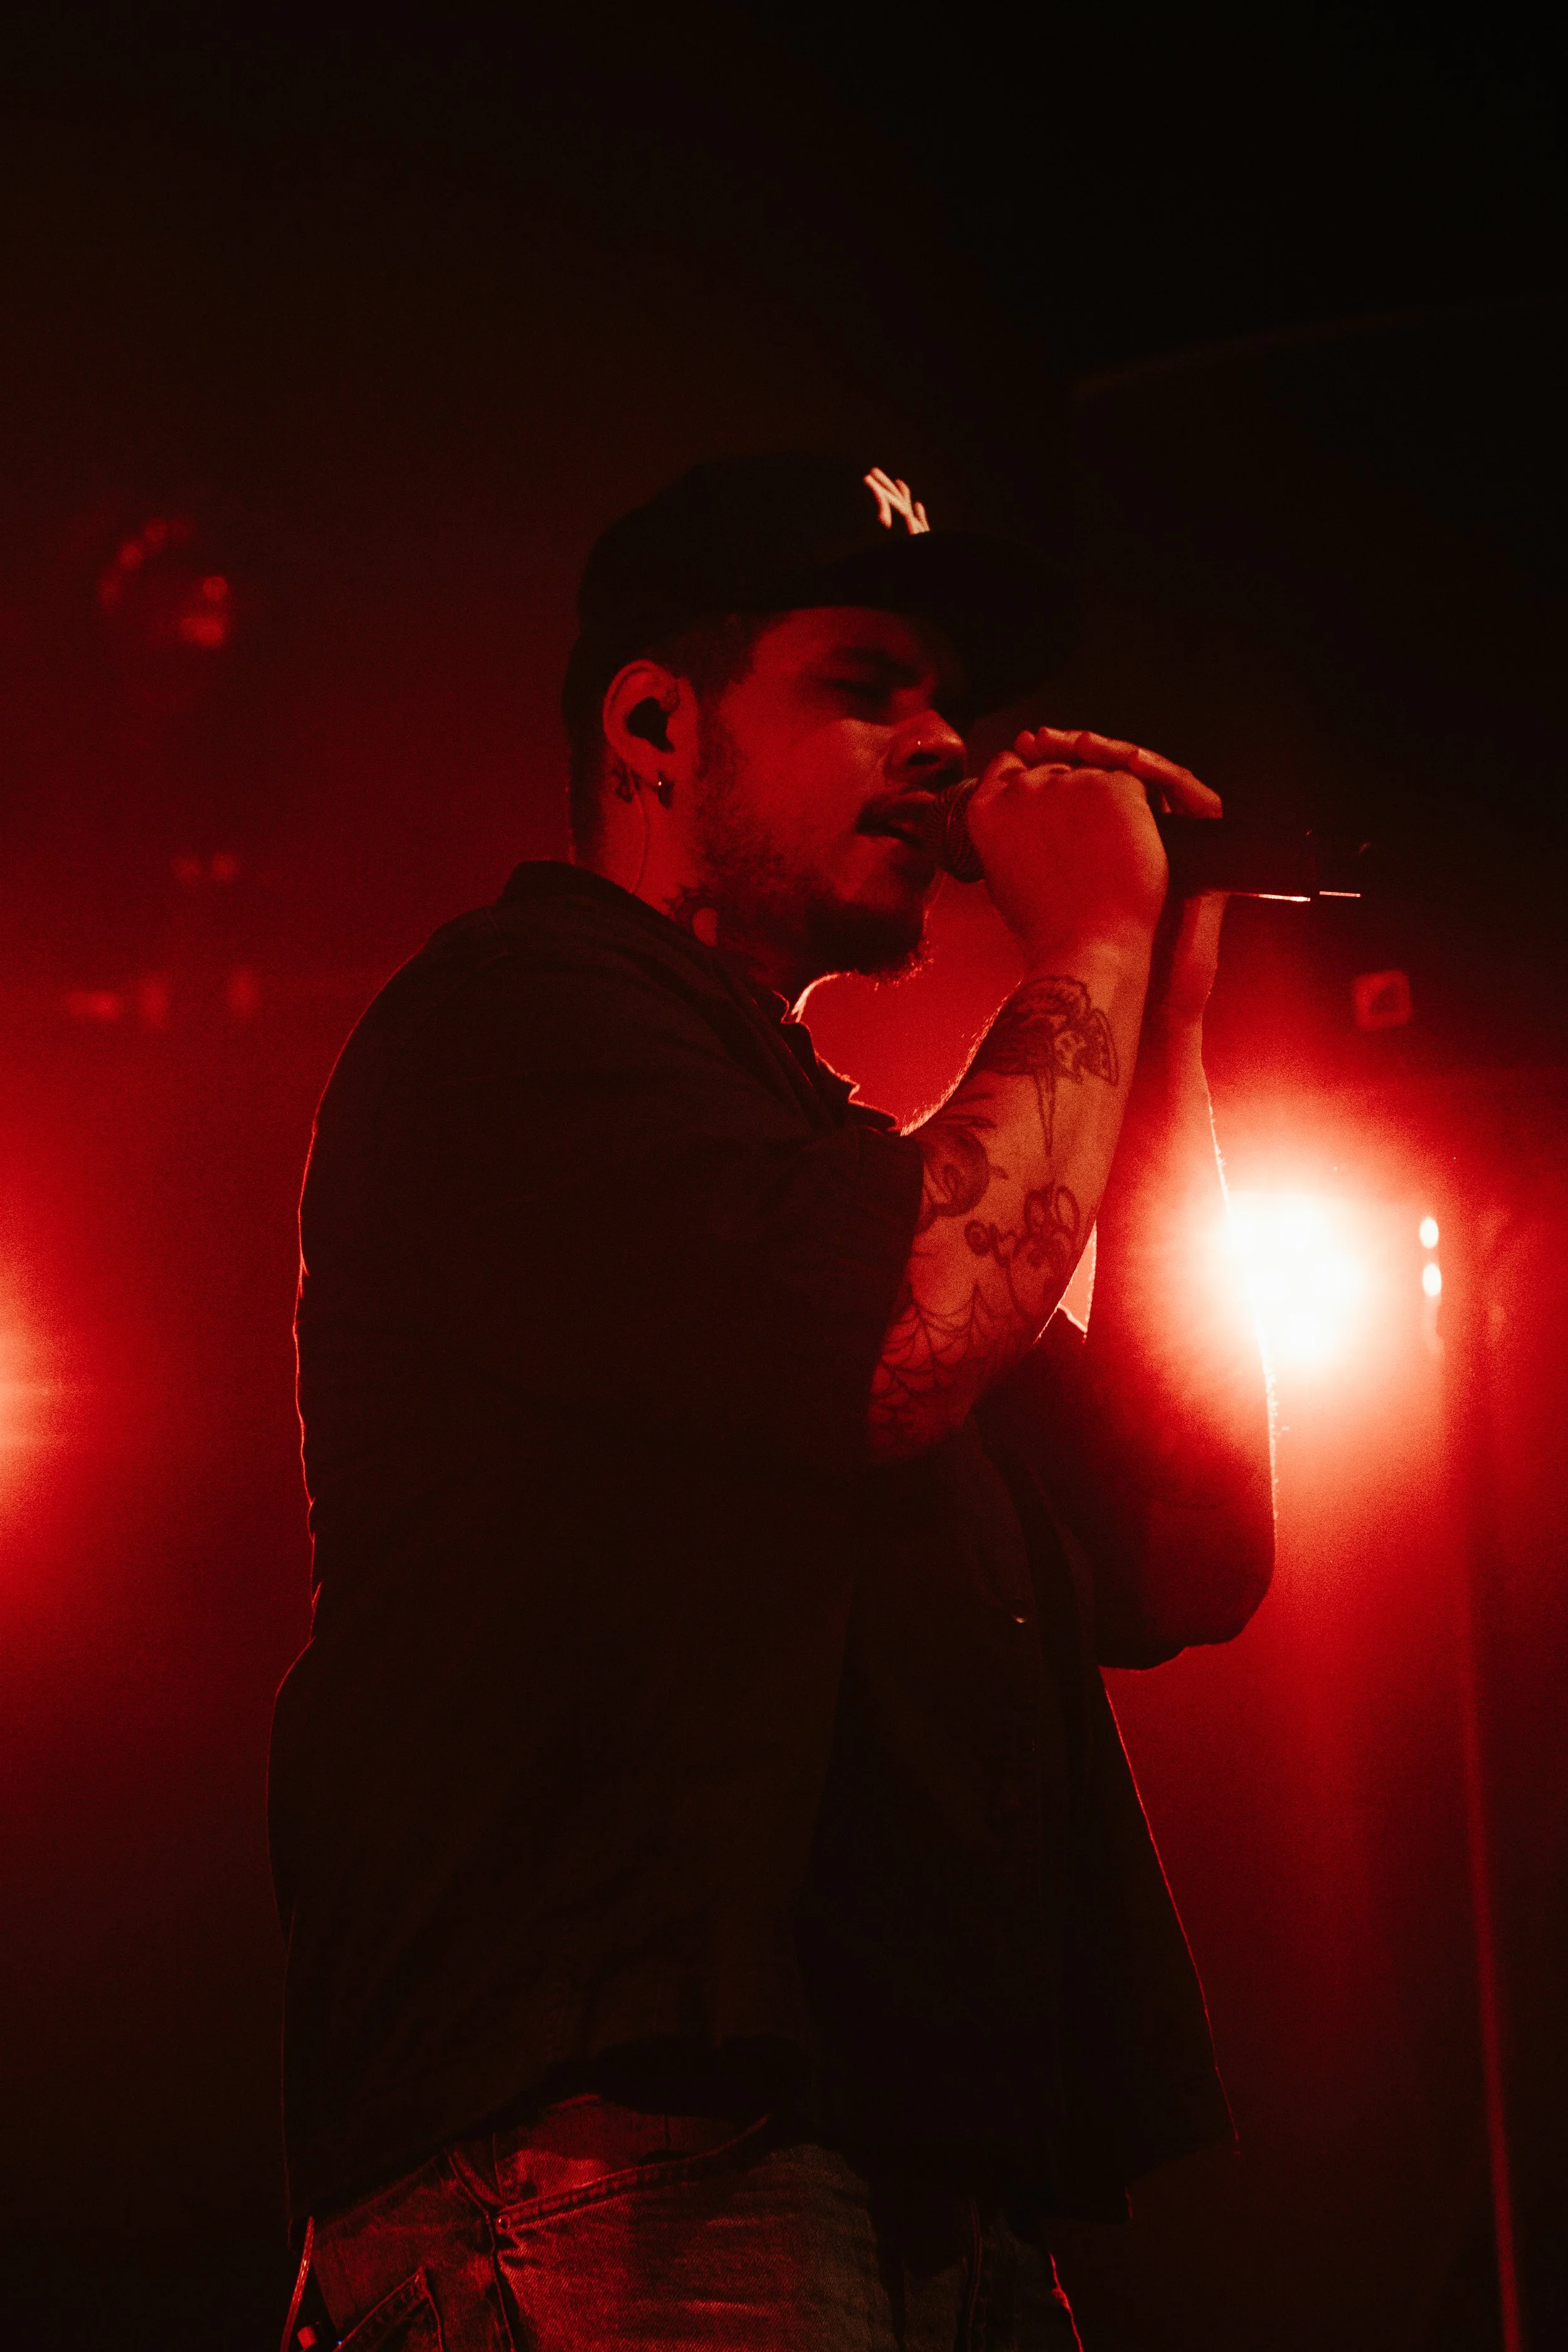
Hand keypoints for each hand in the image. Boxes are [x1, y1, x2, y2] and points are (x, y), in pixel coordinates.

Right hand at [966, 726, 1167, 967]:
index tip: (1052, 809)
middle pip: (1056, 768)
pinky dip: (1138, 810)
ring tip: (1112, 851)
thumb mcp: (1002, 874)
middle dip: (1073, 794)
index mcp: (985, 809)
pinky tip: (1133, 844)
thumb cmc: (1048, 925)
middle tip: (1091, 843)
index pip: (1009, 766)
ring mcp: (1067, 783)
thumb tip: (1016, 815)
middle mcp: (1021, 788)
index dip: (1033, 781)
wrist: (1087, 945)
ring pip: (1095, 774)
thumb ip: (1006, 832)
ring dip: (1106, 802)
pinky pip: (1131, 784)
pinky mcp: (1113, 787)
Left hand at [1014, 727, 1226, 1031]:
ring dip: (1122, 754)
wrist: (1114, 986)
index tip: (1020, 748)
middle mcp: (1138, 841)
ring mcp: (1175, 846)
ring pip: (1156, 779)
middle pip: (1118, 773)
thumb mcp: (1034, 889)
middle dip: (1082, 749)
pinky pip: (1195, 797)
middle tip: (1046, 737)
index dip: (1056, 762)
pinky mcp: (1206, 857)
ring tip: (1088, 743)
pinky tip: (1132, 763)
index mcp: (1098, 844)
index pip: (1085, 784)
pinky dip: (1165, 775)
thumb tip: (983, 821)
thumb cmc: (1073, 948)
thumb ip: (1022, 854)